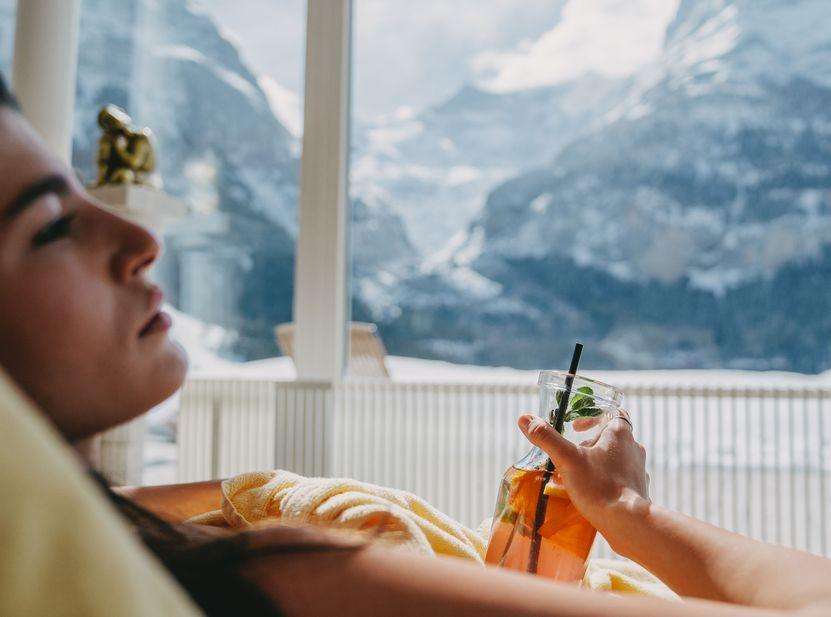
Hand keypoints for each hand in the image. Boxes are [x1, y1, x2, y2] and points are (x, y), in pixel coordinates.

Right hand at [517, 412, 650, 547]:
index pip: (611, 413)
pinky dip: (608, 481)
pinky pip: (622, 479)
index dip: (592, 417)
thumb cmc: (599, 486)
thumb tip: (524, 418)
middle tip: (571, 453)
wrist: (628, 523)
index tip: (575, 427)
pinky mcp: (639, 490)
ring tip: (579, 474)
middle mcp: (634, 448)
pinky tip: (594, 493)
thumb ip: (546, 438)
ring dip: (599, 462)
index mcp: (621, 434)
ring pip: (617, 459)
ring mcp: (639, 470)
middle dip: (590, 443)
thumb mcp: (567, 459)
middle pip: (611, 437)